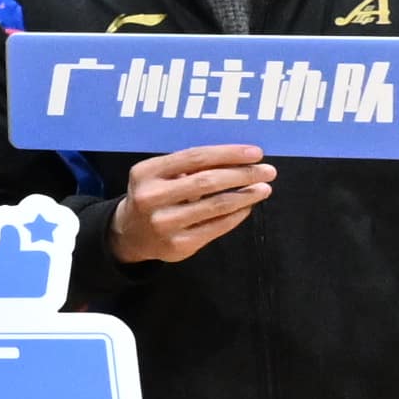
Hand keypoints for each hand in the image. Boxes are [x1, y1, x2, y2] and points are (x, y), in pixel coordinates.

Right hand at [112, 145, 277, 264]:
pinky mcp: (178, 245)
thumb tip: (240, 159)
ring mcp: (164, 223)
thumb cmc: (155, 196)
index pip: (194, 157)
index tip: (256, 153)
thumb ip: (191, 167)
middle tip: (267, 171)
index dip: (228, 154)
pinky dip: (237, 215)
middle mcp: (151, 198)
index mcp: (146, 173)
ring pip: (215, 205)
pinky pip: (216, 227)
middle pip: (207, 181)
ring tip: (264, 188)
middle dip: (243, 174)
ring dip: (246, 195)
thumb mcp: (160, 175)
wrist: (132, 234)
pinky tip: (247, 207)